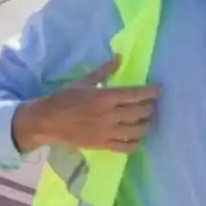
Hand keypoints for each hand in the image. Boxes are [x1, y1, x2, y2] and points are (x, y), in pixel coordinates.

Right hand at [13, 54, 160, 153]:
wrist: (47, 122)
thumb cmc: (63, 99)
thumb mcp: (82, 82)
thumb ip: (103, 72)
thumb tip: (119, 58)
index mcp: (104, 97)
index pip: (135, 94)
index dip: (151, 92)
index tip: (159, 89)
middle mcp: (109, 115)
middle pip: (140, 112)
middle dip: (149, 107)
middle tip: (150, 104)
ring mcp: (107, 132)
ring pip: (137, 131)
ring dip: (145, 125)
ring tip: (144, 120)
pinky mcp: (103, 145)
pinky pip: (127, 147)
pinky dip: (135, 143)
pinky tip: (135, 137)